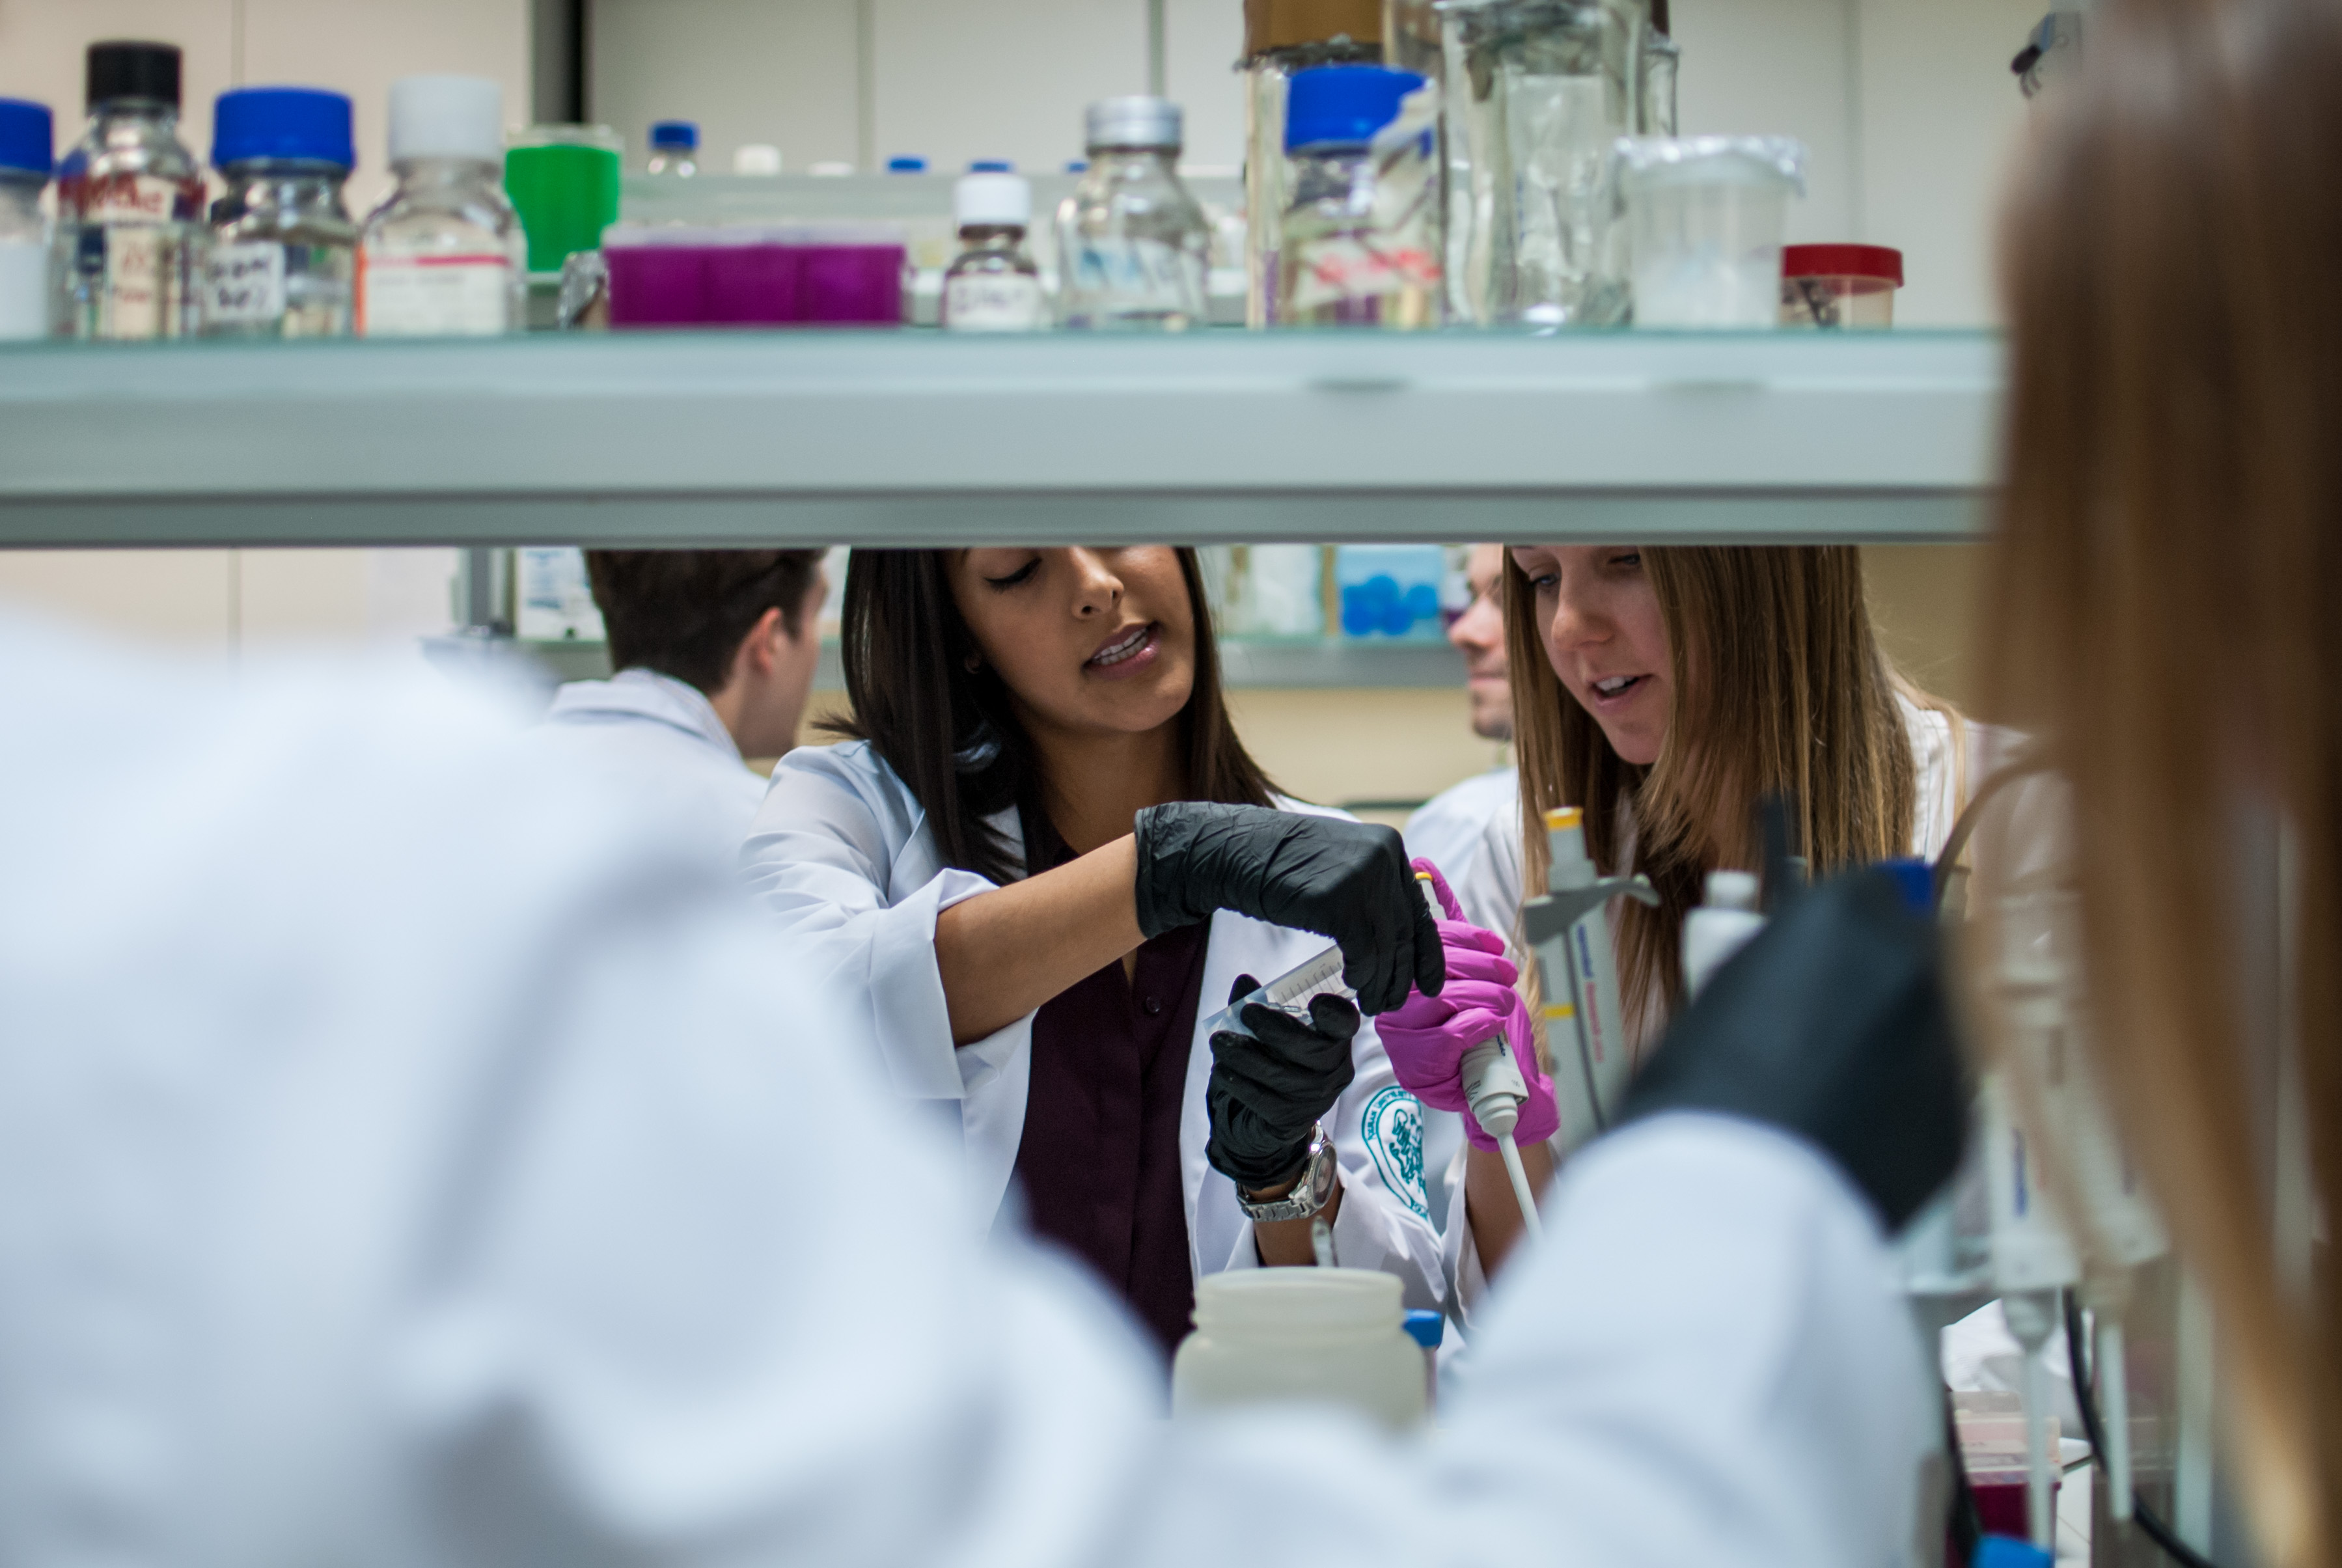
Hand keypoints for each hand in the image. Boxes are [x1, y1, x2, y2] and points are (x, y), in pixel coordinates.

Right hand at [1132, 803, 1443, 1014]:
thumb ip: (1369, 886)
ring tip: (1372, 1006)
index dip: (1426, 953)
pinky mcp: (1339, 899)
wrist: (1235, 850)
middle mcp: (1384, 856)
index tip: (1428, 986)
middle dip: (1401, 975)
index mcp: (1388, 846)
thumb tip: (1393, 928)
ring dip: (1381, 982)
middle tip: (1392, 1004)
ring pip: (1386, 945)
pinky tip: (1353, 986)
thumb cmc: (1280, 864)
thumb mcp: (1337, 864)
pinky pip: (1362, 950)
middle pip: (1403, 931)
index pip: (1417, 909)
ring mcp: (1363, 875)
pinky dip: (1362, 974)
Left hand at [1205, 973, 1358, 1190]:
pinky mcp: (1292, 1120)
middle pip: (1312, 1048)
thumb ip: (1257, 1004)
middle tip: (1245, 1013)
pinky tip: (1222, 1069)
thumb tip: (1244, 982)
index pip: (1346, 1024)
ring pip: (1280, 1074)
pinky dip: (1238, 1082)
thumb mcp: (1269, 1028)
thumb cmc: (1274, 1057)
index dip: (1335, 1014)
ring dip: (1243, 1055)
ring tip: (1218, 1042)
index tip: (1314, 1002)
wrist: (1266, 1115)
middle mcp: (1334, 1070)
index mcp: (1335, 1039)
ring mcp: (1315, 1099)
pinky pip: (1263, 1099)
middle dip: (1274, 1028)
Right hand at [1378, 860, 1558, 1151]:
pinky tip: (1492, 1023)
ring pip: (1444, 997)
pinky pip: (1451, 1031)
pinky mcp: (1418, 1068)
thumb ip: (1447, 925)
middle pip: (1432, 969)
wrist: (1507, 1091)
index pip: (1419, 943)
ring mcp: (1402, 1041)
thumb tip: (1424, 865)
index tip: (1493, 945)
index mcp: (1399, 981)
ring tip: (1505, 999)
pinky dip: (1480, 1022)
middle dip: (1480, 967)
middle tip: (1507, 975)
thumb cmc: (1490, 1029)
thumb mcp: (1470, 968)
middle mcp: (1393, 1010)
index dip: (1460, 938)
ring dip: (1486, 994)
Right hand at [1618, 866, 1968, 1231]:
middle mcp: (1915, 967)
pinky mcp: (1959, 1121)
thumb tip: (1795, 976)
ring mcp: (1949, 1044)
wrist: (1731, 1200)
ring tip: (1827, 1092)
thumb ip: (1776, 968)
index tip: (1813, 957)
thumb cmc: (1695, 1090)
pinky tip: (1846, 1134)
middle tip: (1818, 1025)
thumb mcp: (1716, 992)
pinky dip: (1901, 1106)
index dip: (1838, 929)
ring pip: (1930, 1026)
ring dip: (1892, 1044)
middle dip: (1873, 981)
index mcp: (1846, 914)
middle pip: (1911, 953)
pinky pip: (1932, 1094)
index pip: (1867, 892)